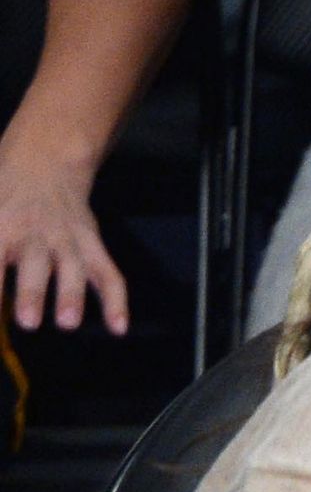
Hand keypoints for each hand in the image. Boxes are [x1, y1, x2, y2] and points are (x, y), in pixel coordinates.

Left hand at [0, 139, 125, 333]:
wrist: (45, 163)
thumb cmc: (5, 195)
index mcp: (1, 225)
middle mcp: (35, 233)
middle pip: (35, 264)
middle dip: (32, 293)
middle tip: (28, 322)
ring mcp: (68, 239)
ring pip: (72, 269)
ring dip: (71, 296)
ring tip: (68, 323)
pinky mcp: (92, 244)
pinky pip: (108, 273)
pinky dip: (116, 300)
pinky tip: (118, 327)